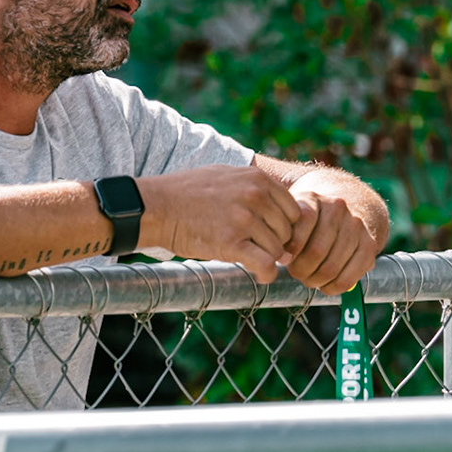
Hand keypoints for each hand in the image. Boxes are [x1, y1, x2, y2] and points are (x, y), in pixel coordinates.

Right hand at [137, 165, 302, 282]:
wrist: (157, 207)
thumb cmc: (188, 192)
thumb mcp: (226, 175)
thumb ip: (255, 187)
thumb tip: (279, 208)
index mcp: (257, 179)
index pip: (294, 210)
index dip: (286, 226)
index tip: (272, 235)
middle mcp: (255, 196)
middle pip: (287, 231)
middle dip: (277, 244)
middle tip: (259, 249)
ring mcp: (244, 219)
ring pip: (277, 250)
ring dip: (268, 258)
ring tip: (251, 258)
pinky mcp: (231, 243)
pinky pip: (264, 265)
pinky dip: (265, 274)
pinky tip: (259, 275)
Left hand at [282, 183, 379, 294]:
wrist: (348, 208)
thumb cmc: (310, 222)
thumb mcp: (293, 217)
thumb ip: (282, 233)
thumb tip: (279, 257)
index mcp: (314, 198)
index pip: (303, 223)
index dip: (290, 248)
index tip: (285, 258)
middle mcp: (338, 208)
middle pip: (316, 252)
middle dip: (301, 270)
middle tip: (296, 273)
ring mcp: (356, 226)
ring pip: (331, 268)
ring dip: (315, 281)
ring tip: (309, 278)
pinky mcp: (369, 245)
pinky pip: (348, 278)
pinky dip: (333, 288)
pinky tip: (325, 285)